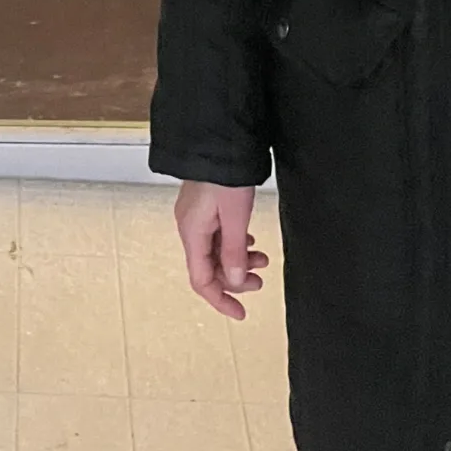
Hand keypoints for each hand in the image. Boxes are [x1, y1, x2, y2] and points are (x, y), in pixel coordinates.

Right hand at [174, 181, 269, 319]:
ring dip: (238, 259)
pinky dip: (235, 243)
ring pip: (215, 251)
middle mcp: (189, 226)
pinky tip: (249, 238)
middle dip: (234, 278)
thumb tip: (234, 282)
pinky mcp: (205, 205)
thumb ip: (234, 251)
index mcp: (192, 232)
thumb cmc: (225, 174)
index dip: (221, 300)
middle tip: (260, 278)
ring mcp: (196, 215)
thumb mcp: (235, 216)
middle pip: (209, 267)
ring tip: (262, 256)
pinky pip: (218, 235)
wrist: (219, 138)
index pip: (201, 280)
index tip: (241, 312)